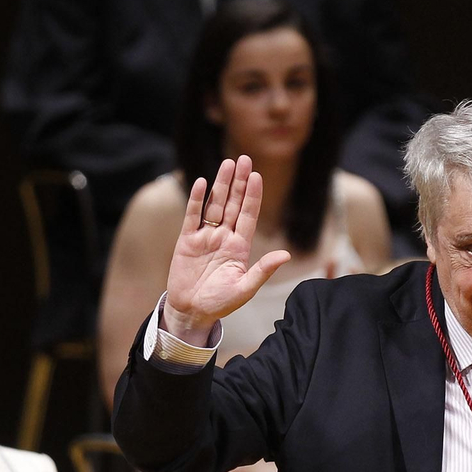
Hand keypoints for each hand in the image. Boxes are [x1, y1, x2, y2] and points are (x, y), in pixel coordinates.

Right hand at [163, 155, 291, 344]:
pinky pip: (192, 216)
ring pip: (214, 205)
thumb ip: (263, 270)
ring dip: (220, 185)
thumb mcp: (245, 288)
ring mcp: (205, 237)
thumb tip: (285, 255)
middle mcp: (224, 237)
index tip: (257, 176)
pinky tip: (202, 183)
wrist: (192, 312)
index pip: (248, 215)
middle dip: (238, 182)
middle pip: (232, 204)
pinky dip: (197, 200)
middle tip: (243, 158)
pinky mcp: (187, 241)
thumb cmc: (220, 303)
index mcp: (240, 247)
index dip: (253, 196)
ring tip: (227, 163)